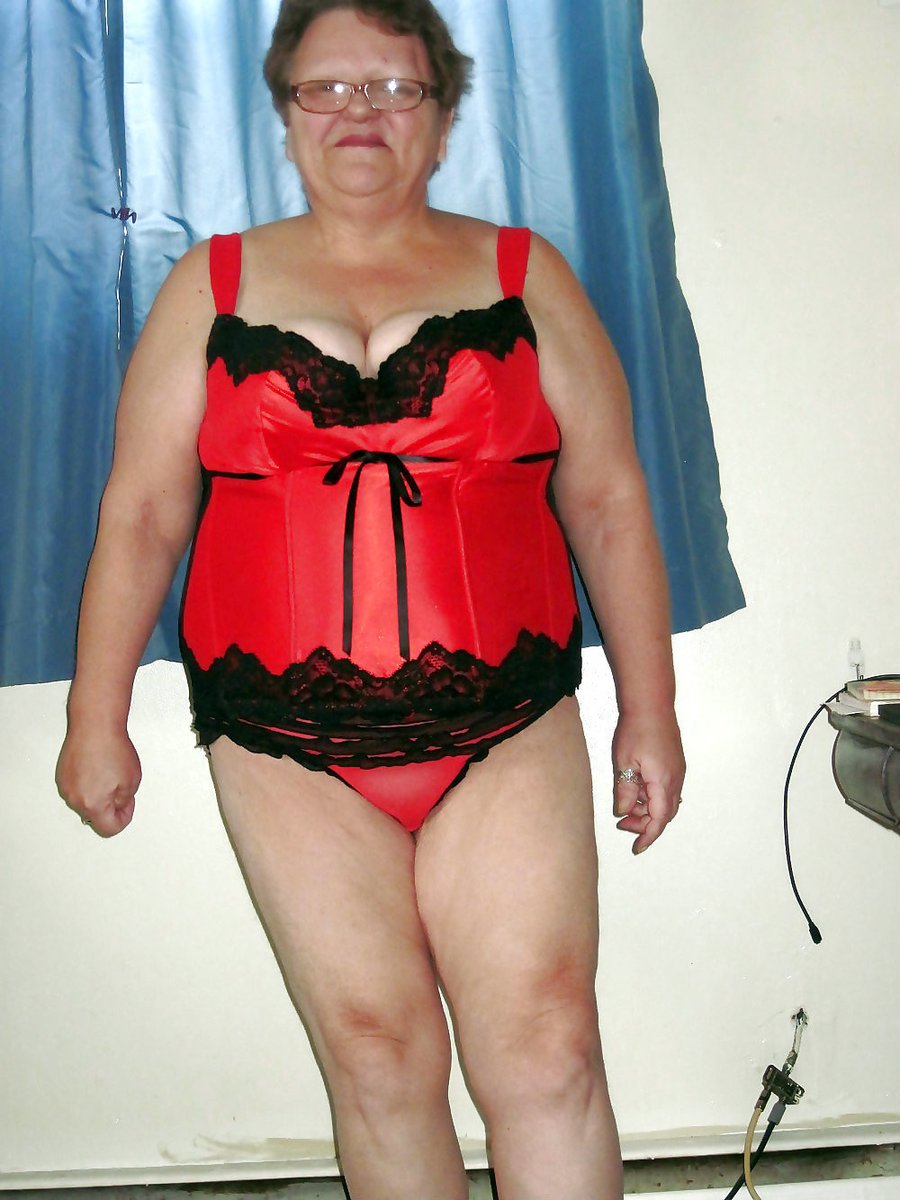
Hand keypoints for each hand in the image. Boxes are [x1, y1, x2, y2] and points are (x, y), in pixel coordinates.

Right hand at [56, 726, 140, 836]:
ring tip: (109, 772)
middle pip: (96, 817)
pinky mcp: (62, 776)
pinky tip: (97, 767)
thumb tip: (118, 807)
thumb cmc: (113, 748)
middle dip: (111, 806)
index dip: (124, 818)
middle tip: (121, 785)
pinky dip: (88, 784)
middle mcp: (75, 799)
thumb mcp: (132, 781)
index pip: (109, 828)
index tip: (128, 804)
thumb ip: (124, 802)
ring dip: (98, 795)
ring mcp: (66, 787)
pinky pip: (77, 789)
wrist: (94, 724)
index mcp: (93, 805)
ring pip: (86, 802)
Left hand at [611, 710, 684, 854]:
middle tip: (623, 823)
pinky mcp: (674, 763)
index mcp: (663, 782)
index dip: (648, 836)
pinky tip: (637, 789)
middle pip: (664, 814)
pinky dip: (652, 796)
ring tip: (626, 805)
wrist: (651, 704)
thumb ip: (625, 791)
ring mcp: (677, 771)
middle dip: (645, 824)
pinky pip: (666, 789)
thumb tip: (624, 812)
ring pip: (665, 802)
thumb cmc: (637, 729)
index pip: (658, 820)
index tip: (637, 848)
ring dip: (648, 809)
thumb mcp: (624, 763)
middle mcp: (675, 780)